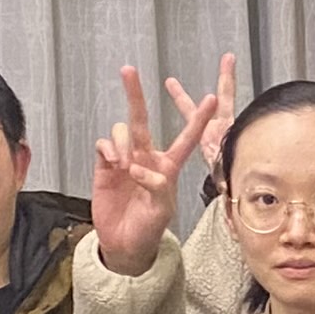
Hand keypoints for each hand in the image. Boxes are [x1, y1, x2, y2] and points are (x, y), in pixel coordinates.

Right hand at [91, 57, 235, 274]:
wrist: (124, 243)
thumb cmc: (148, 228)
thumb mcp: (161, 211)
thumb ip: (156, 188)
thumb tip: (138, 167)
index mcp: (168, 167)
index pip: (186, 138)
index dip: (198, 119)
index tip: (210, 98)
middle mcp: (146, 157)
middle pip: (142, 119)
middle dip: (135, 94)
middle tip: (128, 70)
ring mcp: (125, 160)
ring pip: (122, 131)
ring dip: (122, 142)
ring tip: (124, 164)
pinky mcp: (105, 166)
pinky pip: (104, 145)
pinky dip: (108, 149)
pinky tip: (114, 163)